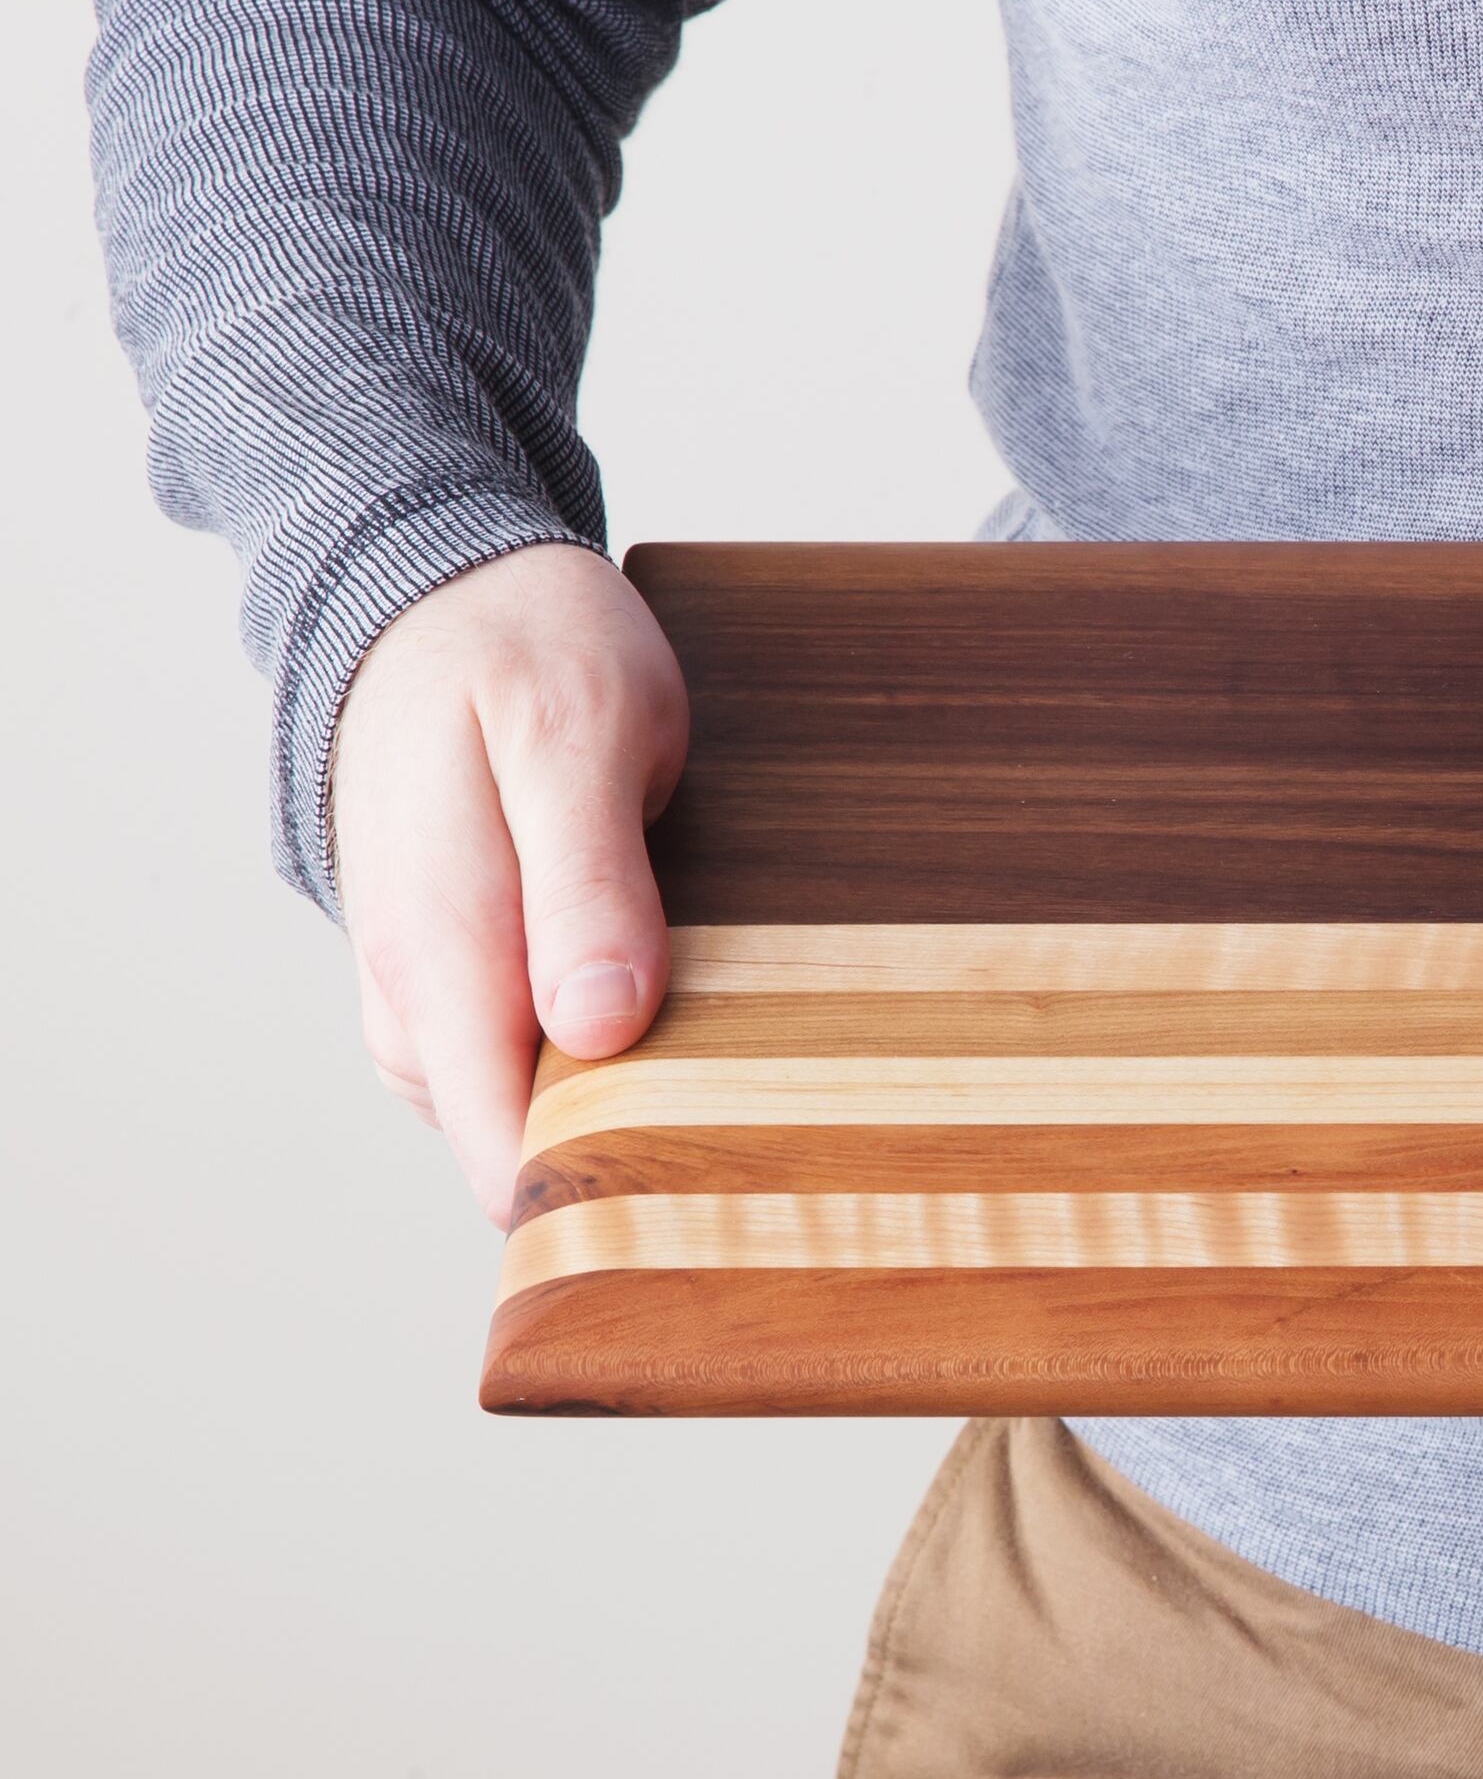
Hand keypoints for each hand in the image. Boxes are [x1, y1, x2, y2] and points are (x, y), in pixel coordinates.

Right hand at [328, 544, 687, 1223]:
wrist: (442, 586)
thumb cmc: (521, 650)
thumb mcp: (576, 737)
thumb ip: (586, 885)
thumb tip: (598, 1030)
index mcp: (438, 952)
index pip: (506, 1152)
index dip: (608, 1191)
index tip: (727, 1186)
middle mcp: (414, 994)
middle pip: (525, 1150)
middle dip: (636, 1155)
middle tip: (773, 1123)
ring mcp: (429, 987)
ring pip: (532, 1109)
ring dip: (628, 1103)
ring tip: (746, 1060)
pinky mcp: (458, 969)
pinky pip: (531, 1054)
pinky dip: (604, 1053)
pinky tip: (682, 1010)